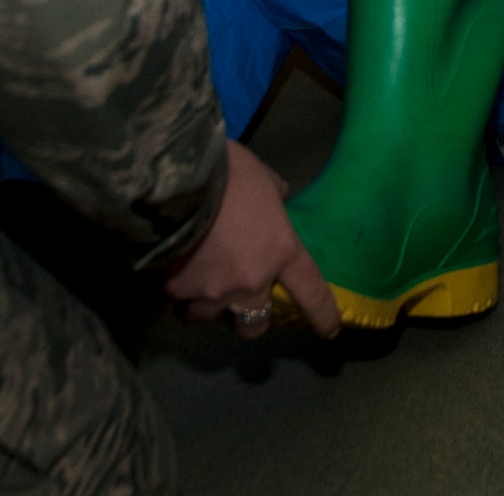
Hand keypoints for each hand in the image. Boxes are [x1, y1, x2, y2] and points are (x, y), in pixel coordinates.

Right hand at [163, 140, 339, 339]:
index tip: (328, 330)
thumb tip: (276, 197)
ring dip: (207, 307)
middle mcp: (251, 283)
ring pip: (210, 319)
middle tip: (239, 300)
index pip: (311, 292)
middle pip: (254, 326)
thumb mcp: (263, 178)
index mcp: (281, 252)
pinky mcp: (178, 292)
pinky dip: (180, 289)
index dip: (322, 315)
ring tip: (198, 285)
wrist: (179, 180)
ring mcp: (214, 293)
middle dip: (248, 319)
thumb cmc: (230, 173)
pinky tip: (174, 268)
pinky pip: (181, 298)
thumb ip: (273, 196)